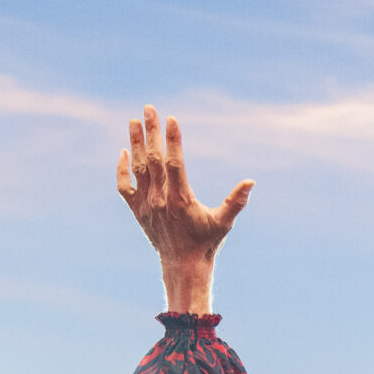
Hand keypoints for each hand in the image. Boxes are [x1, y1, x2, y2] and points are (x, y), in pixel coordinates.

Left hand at [116, 107, 252, 313]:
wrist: (183, 265)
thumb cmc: (206, 242)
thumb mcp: (224, 222)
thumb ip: (235, 201)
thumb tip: (251, 182)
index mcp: (181, 199)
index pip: (174, 163)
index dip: (173, 140)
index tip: (171, 119)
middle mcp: (160, 199)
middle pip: (153, 159)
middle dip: (151, 132)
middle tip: (148, 108)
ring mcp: (146, 204)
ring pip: (138, 168)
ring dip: (135, 143)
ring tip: (134, 121)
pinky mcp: (137, 210)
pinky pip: (125, 186)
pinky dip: (122, 169)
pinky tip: (125, 151)